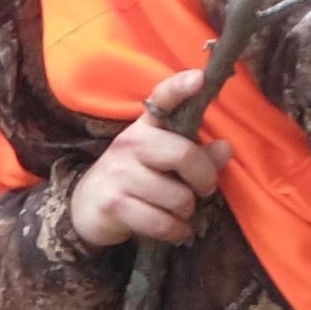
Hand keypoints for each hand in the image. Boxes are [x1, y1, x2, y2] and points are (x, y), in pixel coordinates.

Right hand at [69, 67, 230, 249]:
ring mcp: (120, 174)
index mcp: (144, 127)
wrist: (86, 207)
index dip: (180, 88)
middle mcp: (130, 144)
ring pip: (177, 197)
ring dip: (186, 212)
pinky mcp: (114, 204)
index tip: (200, 78)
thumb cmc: (134, 180)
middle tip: (203, 190)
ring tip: (179, 213)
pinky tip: (175, 230)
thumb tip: (225, 149)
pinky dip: (176, 231)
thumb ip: (197, 154)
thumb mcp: (162, 162)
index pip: (161, 99)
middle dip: (204, 179)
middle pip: (183, 155)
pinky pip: (162, 222)